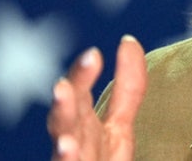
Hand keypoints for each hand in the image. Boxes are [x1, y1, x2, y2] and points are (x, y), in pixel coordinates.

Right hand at [47, 35, 146, 159]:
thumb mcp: (118, 126)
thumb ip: (127, 88)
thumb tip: (129, 41)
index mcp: (87, 128)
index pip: (82, 95)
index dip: (85, 74)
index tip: (96, 52)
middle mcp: (74, 143)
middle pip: (70, 112)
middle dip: (71, 91)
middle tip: (78, 69)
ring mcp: (72, 160)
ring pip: (63, 140)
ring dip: (62, 117)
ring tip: (62, 93)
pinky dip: (65, 157)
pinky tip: (66, 146)